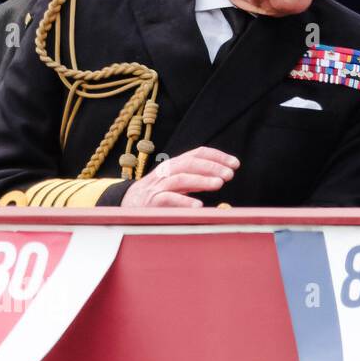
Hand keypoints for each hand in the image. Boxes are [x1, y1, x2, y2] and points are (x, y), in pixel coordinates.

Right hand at [120, 146, 239, 206]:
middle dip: (211, 166)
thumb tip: (220, 179)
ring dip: (201, 180)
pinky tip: (199, 206)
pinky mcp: (150, 203)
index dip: (217, 156)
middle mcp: (164, 173)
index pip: (196, 154)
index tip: (235, 163)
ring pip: (180, 179)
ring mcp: (156, 187)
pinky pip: (167, 199)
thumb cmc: (155, 196)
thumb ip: (193, 180)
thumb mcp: (175, 184)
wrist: (124, 207)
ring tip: (219, 184)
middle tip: (230, 174)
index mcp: (173, 165)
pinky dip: (184, 202)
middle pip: (189, 163)